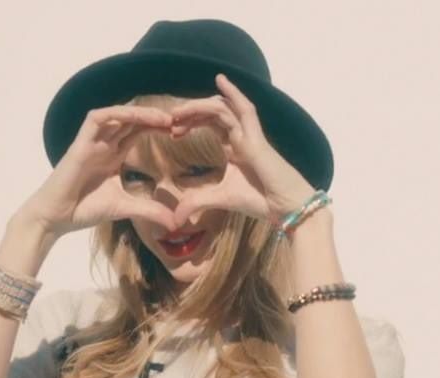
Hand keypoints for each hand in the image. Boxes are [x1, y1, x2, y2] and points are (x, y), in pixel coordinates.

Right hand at [18, 105, 177, 237]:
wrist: (55, 218)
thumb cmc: (84, 209)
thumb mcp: (125, 208)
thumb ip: (149, 211)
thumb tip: (174, 223)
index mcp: (113, 155)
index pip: (137, 132)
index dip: (156, 128)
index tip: (178, 131)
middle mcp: (104, 145)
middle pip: (131, 121)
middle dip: (153, 117)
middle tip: (177, 120)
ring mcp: (91, 142)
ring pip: (116, 116)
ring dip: (139, 114)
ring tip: (162, 119)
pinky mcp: (79, 144)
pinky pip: (96, 119)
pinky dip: (115, 114)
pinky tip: (135, 116)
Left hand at [169, 73, 316, 228]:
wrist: (286, 208)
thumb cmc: (259, 200)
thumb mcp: (219, 198)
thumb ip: (197, 202)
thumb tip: (175, 219)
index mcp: (234, 148)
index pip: (211, 125)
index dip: (191, 123)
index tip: (173, 131)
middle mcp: (241, 137)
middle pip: (214, 113)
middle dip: (191, 113)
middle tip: (171, 119)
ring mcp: (250, 135)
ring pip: (224, 109)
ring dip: (200, 107)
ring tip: (180, 111)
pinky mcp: (257, 138)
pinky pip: (244, 110)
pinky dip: (233, 94)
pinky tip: (220, 80)